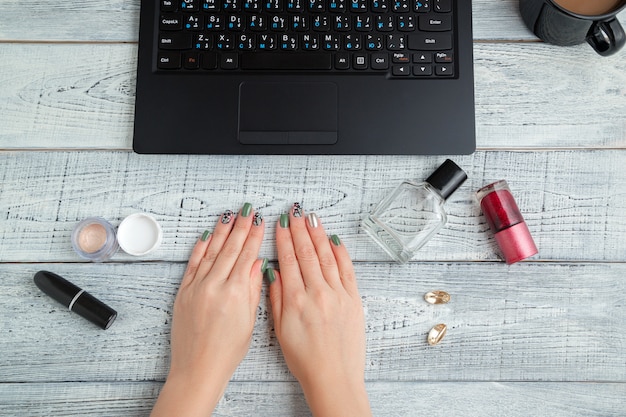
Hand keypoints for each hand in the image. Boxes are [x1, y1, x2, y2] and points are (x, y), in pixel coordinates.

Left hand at [151, 204, 264, 416]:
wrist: (198, 368)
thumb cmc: (227, 351)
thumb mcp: (249, 320)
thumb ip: (252, 288)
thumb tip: (257, 263)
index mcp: (234, 293)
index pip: (246, 255)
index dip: (254, 236)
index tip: (259, 221)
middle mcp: (214, 286)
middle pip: (229, 249)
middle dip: (240, 227)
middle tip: (246, 210)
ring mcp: (196, 288)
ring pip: (211, 252)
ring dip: (220, 232)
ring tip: (228, 216)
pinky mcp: (183, 292)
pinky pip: (192, 264)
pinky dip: (200, 248)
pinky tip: (206, 236)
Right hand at [268, 203, 371, 416]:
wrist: (334, 378)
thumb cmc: (304, 360)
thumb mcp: (280, 330)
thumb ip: (276, 298)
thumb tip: (272, 271)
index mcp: (296, 300)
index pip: (288, 260)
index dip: (284, 238)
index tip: (280, 223)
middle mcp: (318, 293)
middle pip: (307, 253)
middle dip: (300, 230)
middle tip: (295, 212)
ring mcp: (338, 295)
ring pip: (326, 257)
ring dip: (318, 235)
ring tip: (312, 218)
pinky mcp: (354, 300)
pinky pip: (347, 269)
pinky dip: (340, 252)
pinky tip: (334, 239)